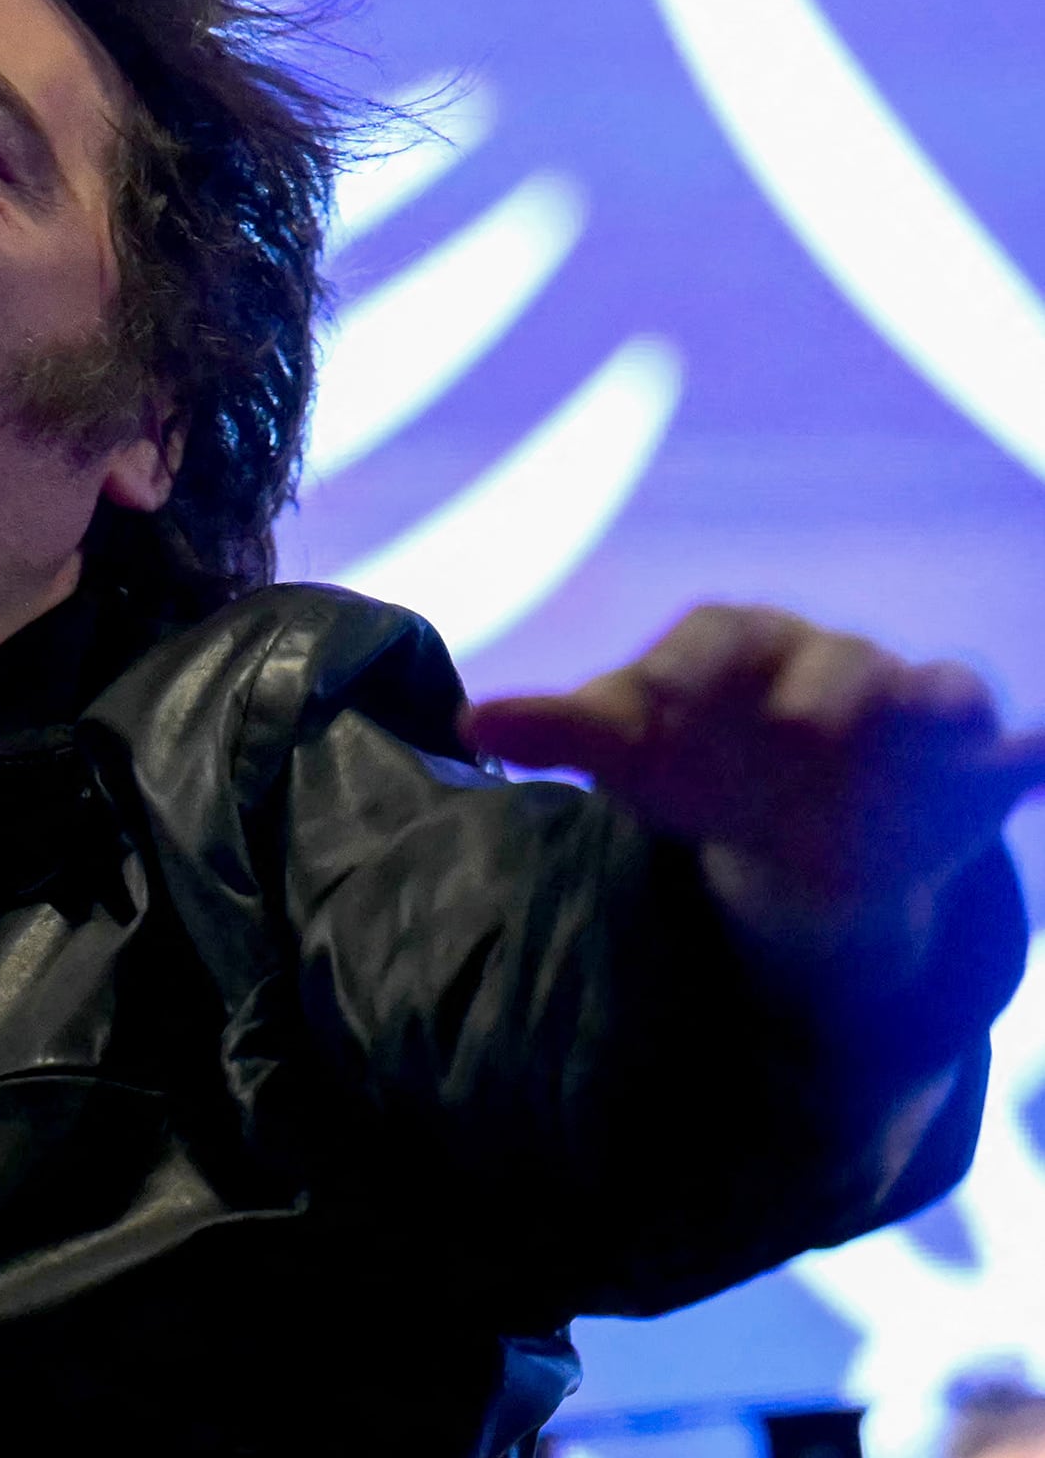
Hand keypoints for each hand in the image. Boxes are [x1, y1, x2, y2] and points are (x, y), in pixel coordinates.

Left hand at [466, 605, 1044, 969]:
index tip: (657, 711)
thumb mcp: (629, 750)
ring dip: (921, 716)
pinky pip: (1011, 748)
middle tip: (802, 732)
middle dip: (821, 692)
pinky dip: (1025, 752)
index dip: (687, 671)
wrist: (789, 818)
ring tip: (915, 743)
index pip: (713, 638)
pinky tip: (1033, 757)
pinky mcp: (970, 759)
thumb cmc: (695, 763)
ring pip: (927, 692)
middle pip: (830, 662)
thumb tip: (468, 717)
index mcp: (735, 643)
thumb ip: (560, 730)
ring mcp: (905, 703)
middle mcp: (826, 659)